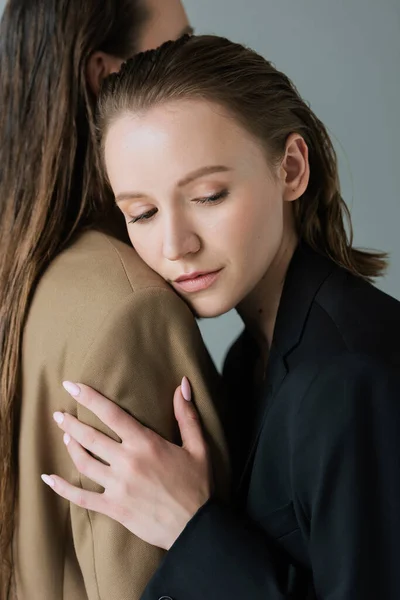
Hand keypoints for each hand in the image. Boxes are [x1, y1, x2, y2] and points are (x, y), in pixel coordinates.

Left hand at [42, 377, 212, 549]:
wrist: (196, 527)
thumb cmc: (197, 485)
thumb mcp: (198, 447)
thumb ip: (187, 415)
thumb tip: (182, 384)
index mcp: (146, 443)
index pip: (112, 414)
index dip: (90, 398)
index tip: (72, 386)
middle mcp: (127, 462)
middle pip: (90, 437)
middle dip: (71, 423)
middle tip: (58, 414)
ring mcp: (118, 486)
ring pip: (83, 463)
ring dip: (70, 447)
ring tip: (64, 436)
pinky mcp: (113, 508)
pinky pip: (81, 497)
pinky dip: (62, 488)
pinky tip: (48, 478)